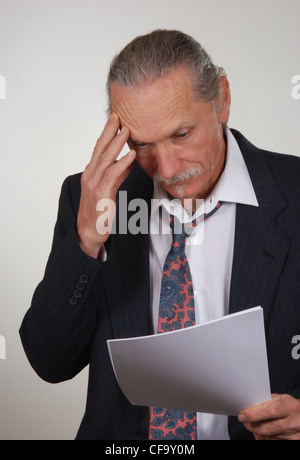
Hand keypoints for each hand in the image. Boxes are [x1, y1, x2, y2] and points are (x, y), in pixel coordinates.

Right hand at [77, 113, 135, 257]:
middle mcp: (90, 175)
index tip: (115, 119)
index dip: (107, 133)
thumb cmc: (99, 210)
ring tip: (126, 131)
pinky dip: (122, 164)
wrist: (89, 231)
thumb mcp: (109, 188)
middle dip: (109, 132)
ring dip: (116, 144)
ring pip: (105, 159)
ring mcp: (94, 184)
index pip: (99, 148)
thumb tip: (128, 161)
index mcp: (91, 172)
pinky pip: (112, 176)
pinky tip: (131, 156)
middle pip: (100, 149)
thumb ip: (118, 174)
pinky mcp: (101, 194)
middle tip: (118, 116)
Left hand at [238, 394, 299, 439]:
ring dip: (256, 431)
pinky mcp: (292, 442)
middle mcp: (293, 422)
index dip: (253, 414)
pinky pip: (272, 441)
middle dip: (251, 424)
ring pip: (268, 437)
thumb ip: (268, 400)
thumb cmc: (293, 407)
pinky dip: (264, 437)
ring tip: (252, 424)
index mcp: (290, 407)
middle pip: (266, 428)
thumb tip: (251, 404)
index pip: (269, 412)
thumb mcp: (283, 398)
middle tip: (244, 420)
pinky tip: (261, 432)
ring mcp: (293, 435)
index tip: (242, 415)